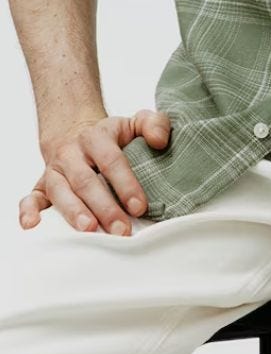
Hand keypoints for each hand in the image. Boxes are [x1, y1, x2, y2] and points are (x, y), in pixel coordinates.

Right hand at [19, 110, 171, 236]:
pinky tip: (33, 225)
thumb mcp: (134, 123)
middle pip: (86, 181)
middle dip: (104, 207)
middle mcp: (72, 153)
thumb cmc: (109, 135)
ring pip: (61, 192)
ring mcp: (55, 170)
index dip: (126, 184)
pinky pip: (31, 197)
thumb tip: (160, 141)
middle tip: (121, 230)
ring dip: (73, 212)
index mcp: (96, 137)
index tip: (139, 206)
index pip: (112, 161)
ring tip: (88, 230)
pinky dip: (28, 211)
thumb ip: (154, 124)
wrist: (74, 131)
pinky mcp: (42, 185)